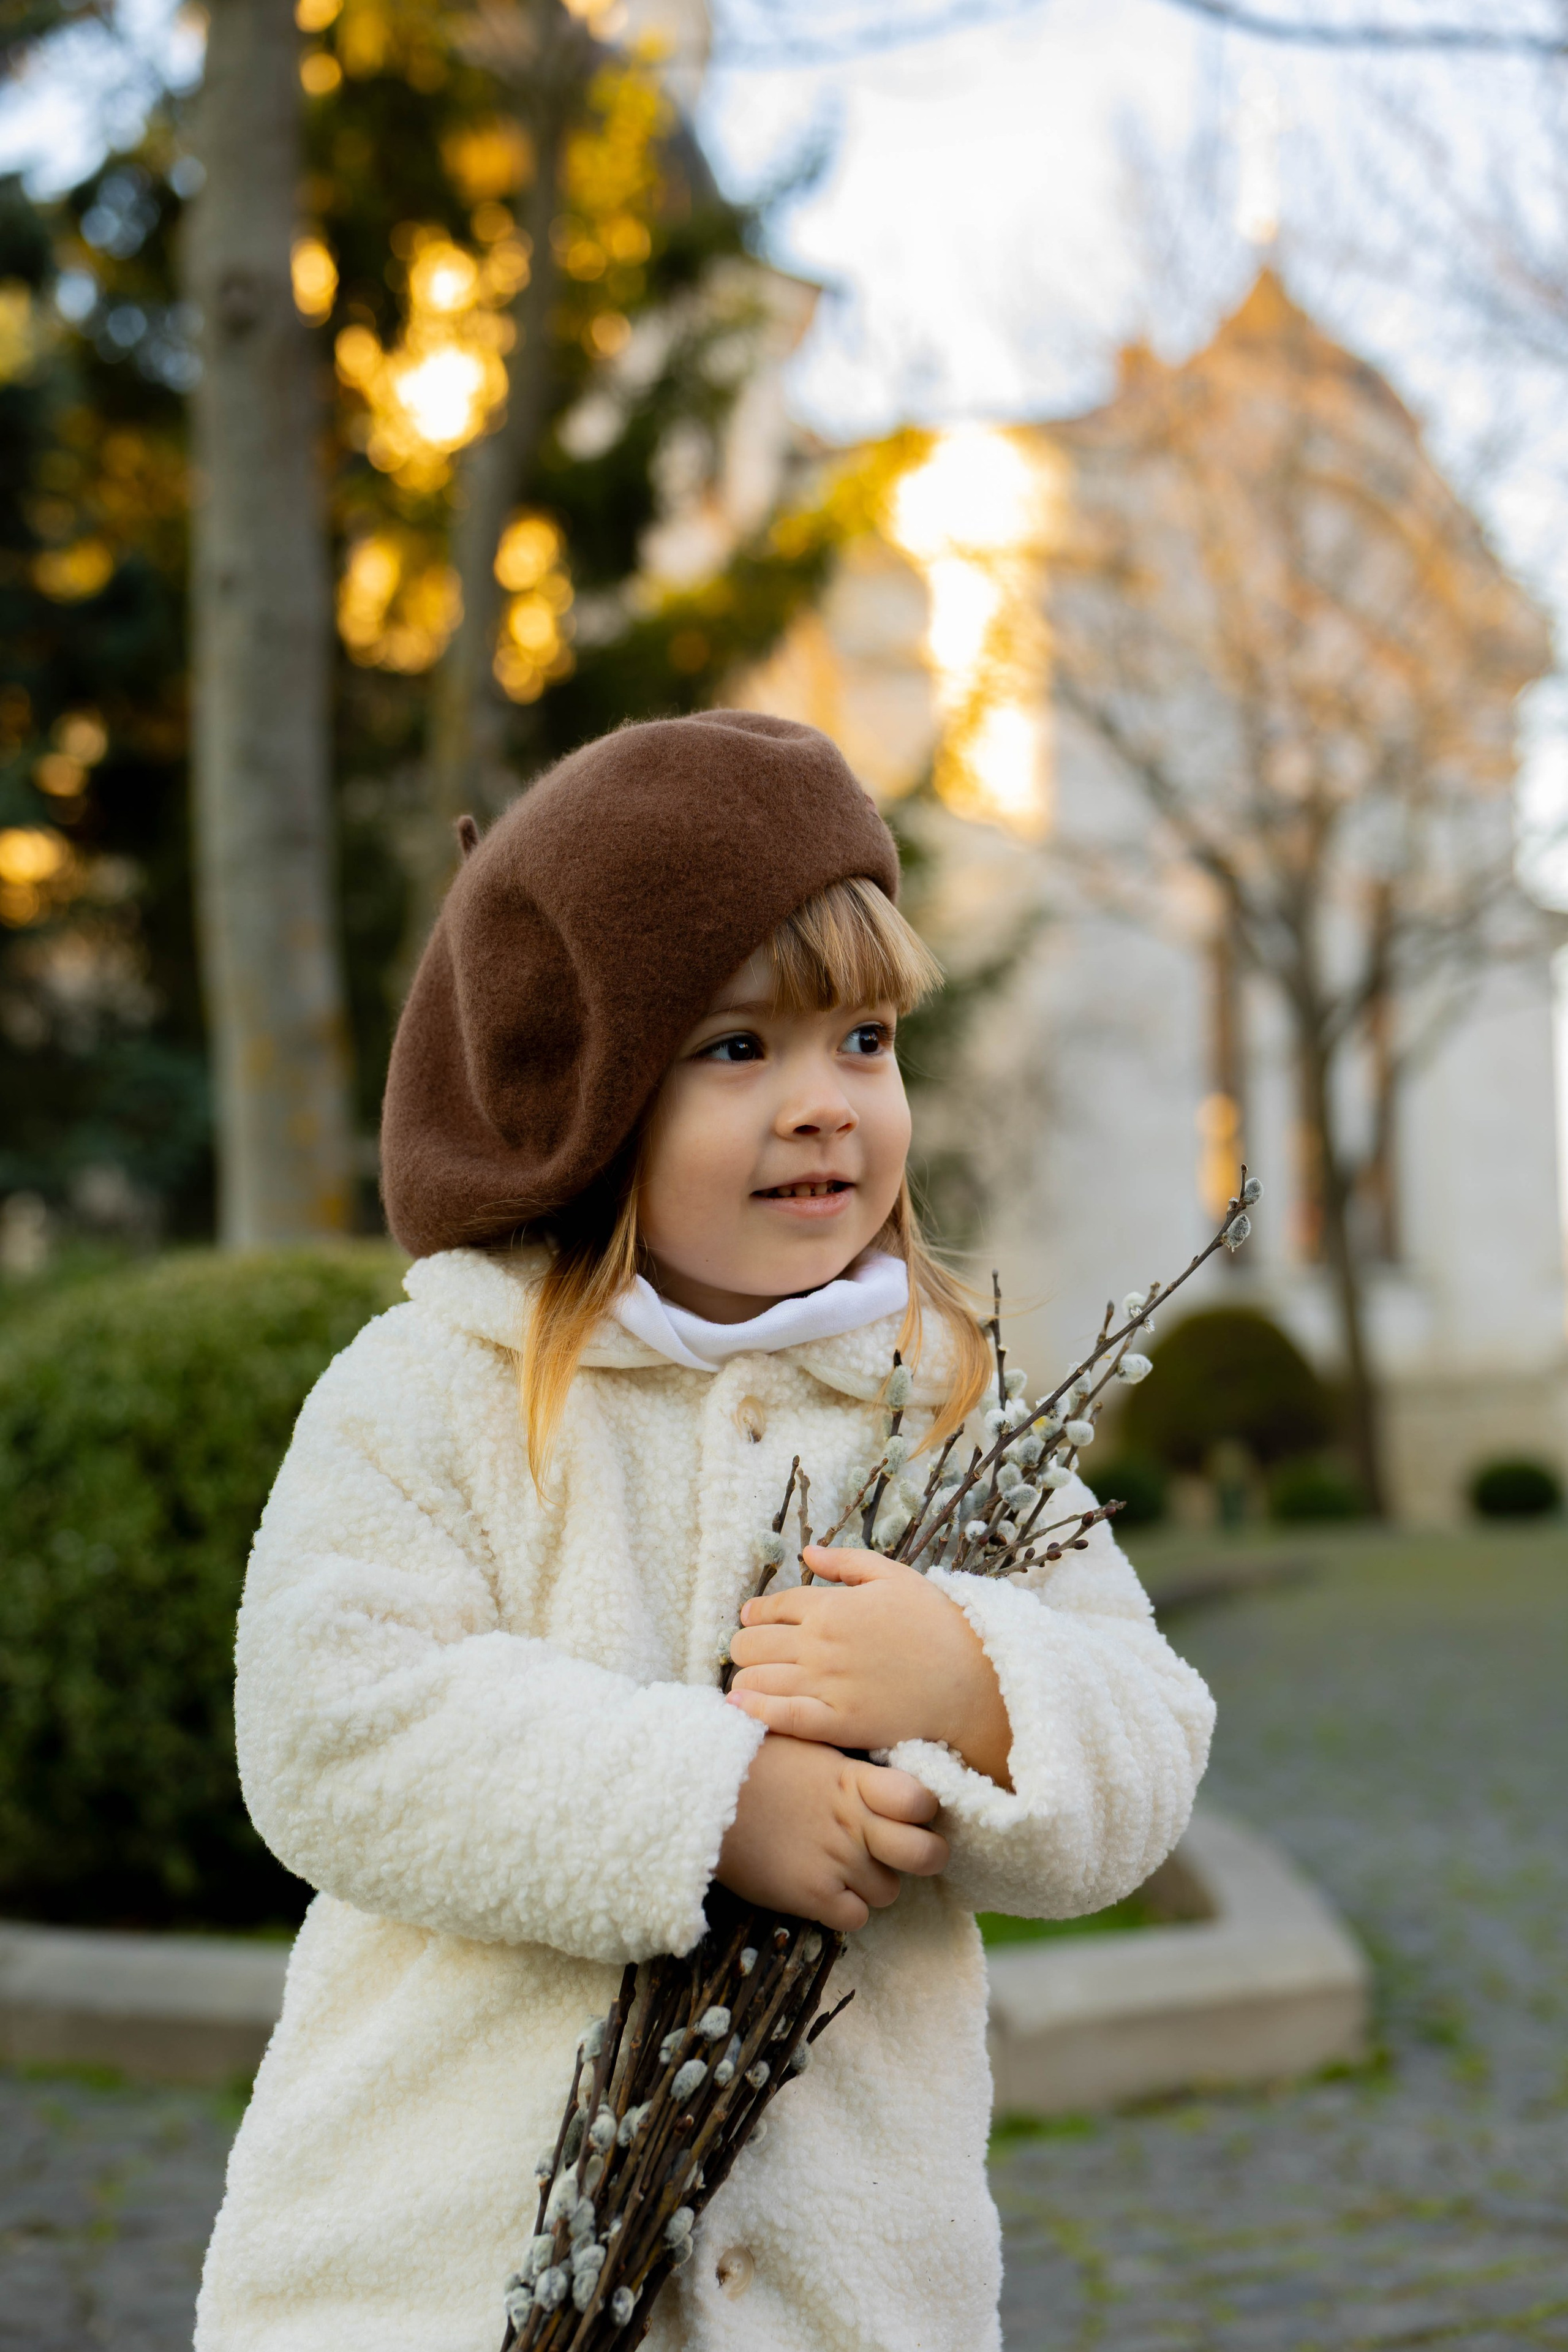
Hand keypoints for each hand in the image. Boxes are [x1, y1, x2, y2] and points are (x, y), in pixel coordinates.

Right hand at [716, 1734, 947, 1931]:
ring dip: (873, 1883)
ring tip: (844, 1867)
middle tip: (901, 1852)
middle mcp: (853, 1823)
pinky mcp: (810, 1895)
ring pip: (889, 1891)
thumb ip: (849, 1767)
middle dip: (924, 1857)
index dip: (924, 1809)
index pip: (921, 1800)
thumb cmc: (752, 1762)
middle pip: (926, 1854)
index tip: (910, 1811)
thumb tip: (878, 1768)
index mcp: (854, 1780)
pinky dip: (844, 1909)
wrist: (701, 1793)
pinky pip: (856, 1918)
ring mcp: (835, 1861)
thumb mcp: (808, 1747)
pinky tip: (824, 1889)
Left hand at [727, 1547, 1013, 1787]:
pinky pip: (782, 1716)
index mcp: (832, 1606)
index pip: (772, 1606)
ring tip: (751, 1678)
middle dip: (743, 1644)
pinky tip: (740, 1705)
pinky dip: (754, 1710)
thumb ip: (846, 1563)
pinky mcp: (837, 1723)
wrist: (973, 1680)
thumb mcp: (895, 1577)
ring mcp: (827, 1685)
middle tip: (751, 1650)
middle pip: (753, 1642)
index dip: (755, 1612)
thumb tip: (807, 1551)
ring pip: (757, 1678)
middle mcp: (821, 1644)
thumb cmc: (937, 1625)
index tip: (751, 1618)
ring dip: (746, 1676)